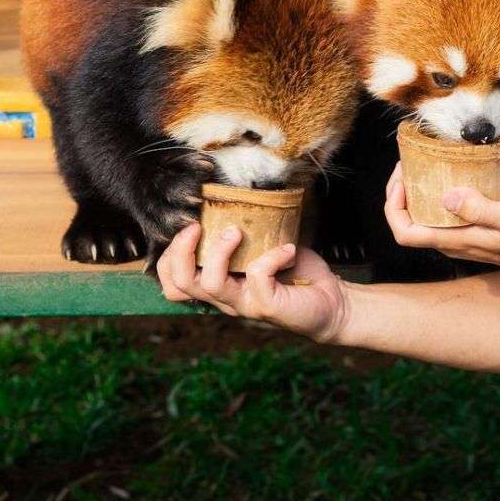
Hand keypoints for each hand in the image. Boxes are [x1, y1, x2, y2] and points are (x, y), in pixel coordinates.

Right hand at [156, 223, 350, 344]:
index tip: (187, 224)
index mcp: (219, 283)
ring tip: (236, 232)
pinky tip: (287, 250)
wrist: (331, 301)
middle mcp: (225, 297)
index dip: (168, 256)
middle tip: (196, 226)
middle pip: (180, 284)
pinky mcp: (267, 306)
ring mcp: (244, 304)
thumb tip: (236, 194)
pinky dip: (271, 256)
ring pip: (210, 284)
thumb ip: (247, 231)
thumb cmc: (295, 270)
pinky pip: (257, 277)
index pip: (173, 281)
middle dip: (180, 252)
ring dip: (219, 252)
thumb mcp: (264, 246)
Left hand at [383, 163, 499, 284]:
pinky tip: (452, 175)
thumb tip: (447, 196)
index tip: (402, 179)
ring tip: (424, 166)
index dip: (394, 207)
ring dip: (418, 194)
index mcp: (456, 240)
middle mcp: (454, 242)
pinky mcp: (476, 231)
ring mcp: (464, 238)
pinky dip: (437, 195)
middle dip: (401, 194)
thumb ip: (481, 209)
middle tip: (409, 164)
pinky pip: (444, 215)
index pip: (405, 232)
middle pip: (410, 223)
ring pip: (426, 219)